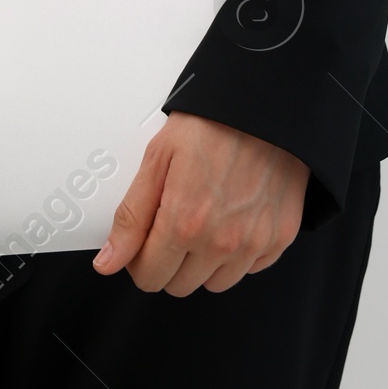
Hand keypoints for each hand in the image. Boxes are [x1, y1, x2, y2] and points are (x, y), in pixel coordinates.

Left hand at [93, 113, 307, 294]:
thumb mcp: (157, 158)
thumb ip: (131, 216)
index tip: (144, 241)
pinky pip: (249, 269)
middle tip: (174, 222)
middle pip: (179, 284)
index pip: (149, 276)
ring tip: (205, 217)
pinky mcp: (279, 239)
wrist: (262, 104)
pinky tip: (232, 217)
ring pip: (214, 283)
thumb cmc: (211, 122)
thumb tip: (109, 261)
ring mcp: (253, 244)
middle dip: (169, 259)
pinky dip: (237, 253)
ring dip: (203, 261)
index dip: (139, 259)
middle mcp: (220, 242)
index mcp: (183, 222)